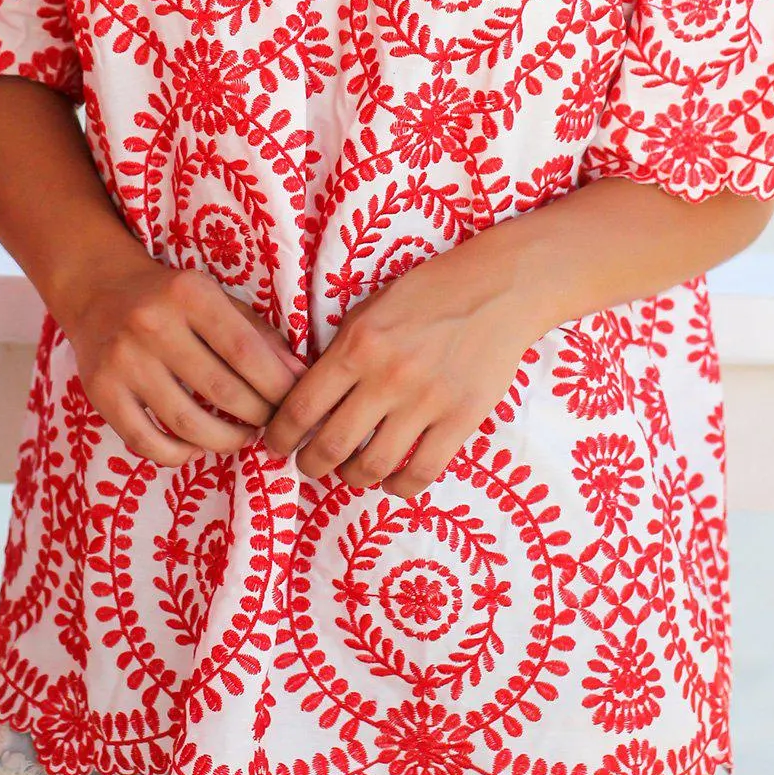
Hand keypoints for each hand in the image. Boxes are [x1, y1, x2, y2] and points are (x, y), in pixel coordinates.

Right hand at [52, 256, 306, 467]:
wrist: (98, 290)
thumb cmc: (173, 298)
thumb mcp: (217, 299)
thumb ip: (258, 335)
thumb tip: (300, 378)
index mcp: (189, 294)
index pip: (246, 352)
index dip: (278, 387)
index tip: (295, 404)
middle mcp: (152, 324)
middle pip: (221, 390)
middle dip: (258, 416)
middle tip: (272, 424)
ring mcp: (123, 360)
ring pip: (186, 423)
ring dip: (225, 441)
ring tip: (242, 438)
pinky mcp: (101, 390)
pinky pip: (145, 442)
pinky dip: (177, 455)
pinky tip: (194, 448)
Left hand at [262, 257, 540, 498]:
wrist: (497, 287)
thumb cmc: (428, 292)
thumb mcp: (370, 308)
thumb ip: (342, 351)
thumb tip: (310, 396)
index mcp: (357, 345)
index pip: (301, 406)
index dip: (280, 436)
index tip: (276, 445)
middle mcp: (387, 377)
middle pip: (331, 445)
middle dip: (310, 465)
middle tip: (308, 467)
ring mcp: (426, 401)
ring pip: (373, 466)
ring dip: (352, 479)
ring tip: (349, 474)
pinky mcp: (461, 419)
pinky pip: (421, 472)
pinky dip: (399, 487)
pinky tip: (391, 481)